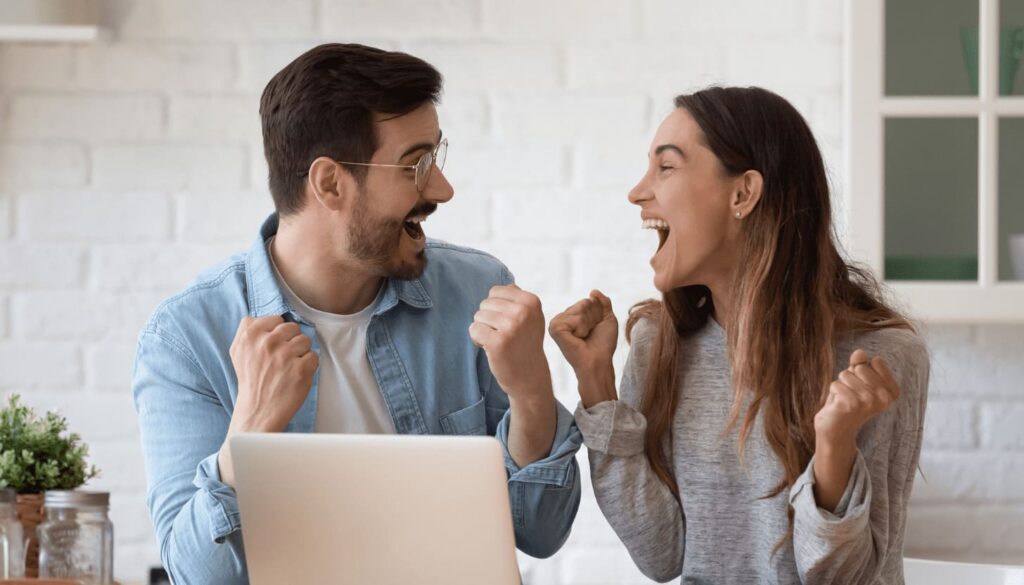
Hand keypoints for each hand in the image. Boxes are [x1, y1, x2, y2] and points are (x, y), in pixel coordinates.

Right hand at [228, 315, 318, 433]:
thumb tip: (259, 316)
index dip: (278, 334)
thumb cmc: (251, 381)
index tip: (273, 347)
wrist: (258, 411)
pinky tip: (295, 376)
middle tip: (281, 360)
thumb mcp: (237, 351)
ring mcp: (285, 356)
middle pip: (293, 328)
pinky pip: (313, 357)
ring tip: (288, 368)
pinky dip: (308, 367)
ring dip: (300, 354)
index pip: (276, 319)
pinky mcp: (300, 369)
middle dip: (290, 342)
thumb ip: (246, 330)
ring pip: (305, 341)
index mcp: (250, 335)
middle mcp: (267, 343)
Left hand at [468, 285, 552, 401]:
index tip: (507, 322)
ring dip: (483, 330)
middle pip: (485, 303)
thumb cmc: (525, 345)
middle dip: (488, 319)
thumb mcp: (531, 317)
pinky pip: (474, 330)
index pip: (496, 291)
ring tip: (498, 341)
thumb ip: (519, 299)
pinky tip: (491, 348)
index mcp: (531, 301)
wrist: (529, 376)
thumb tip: (507, 284)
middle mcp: (522, 312)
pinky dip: (477, 339)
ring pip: (478, 316)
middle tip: (503, 335)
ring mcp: (510, 327)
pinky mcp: (497, 342)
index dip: (496, 307)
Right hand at [548, 290, 618, 373]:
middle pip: (585, 302)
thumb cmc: (603, 345)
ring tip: (584, 337)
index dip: (598, 315)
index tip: (594, 330)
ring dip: (588, 323)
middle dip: (594, 318)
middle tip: (590, 334)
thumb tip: (593, 291)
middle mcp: (562, 318)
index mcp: (571, 316)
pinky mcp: (555, 328)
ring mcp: (557, 323)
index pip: (588, 301)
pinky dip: (582, 328)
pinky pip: (575, 317)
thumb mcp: (607, 319)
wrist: (598, 361)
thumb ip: (603, 303)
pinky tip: (577, 339)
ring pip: (581, 308)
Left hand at [814, 348, 899, 447]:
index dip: (863, 370)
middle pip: (860, 367)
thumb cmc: (848, 401)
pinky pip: (836, 384)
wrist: (836, 427)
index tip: (863, 386)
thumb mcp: (857, 379)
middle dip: (849, 377)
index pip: (877, 361)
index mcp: (892, 391)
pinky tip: (838, 405)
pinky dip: (833, 392)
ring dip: (840, 385)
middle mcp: (884, 397)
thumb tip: (860, 351)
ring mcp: (869, 401)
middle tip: (851, 394)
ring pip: (846, 374)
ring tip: (844, 400)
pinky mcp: (852, 405)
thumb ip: (860, 364)